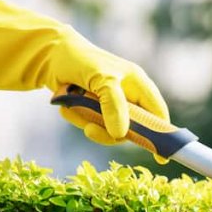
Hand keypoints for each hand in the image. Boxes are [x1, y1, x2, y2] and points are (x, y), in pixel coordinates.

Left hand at [0, 0, 169, 159]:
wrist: (49, 55)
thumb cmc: (81, 60)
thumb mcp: (101, 80)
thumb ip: (114, 106)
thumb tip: (121, 135)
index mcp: (138, 85)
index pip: (157, 114)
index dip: (161, 135)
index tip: (160, 156)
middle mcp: (128, 97)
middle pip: (131, 129)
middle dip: (109, 131)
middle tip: (90, 129)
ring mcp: (111, 105)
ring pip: (109, 131)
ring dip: (88, 122)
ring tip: (72, 107)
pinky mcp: (94, 110)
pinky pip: (92, 125)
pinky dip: (77, 118)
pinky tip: (67, 105)